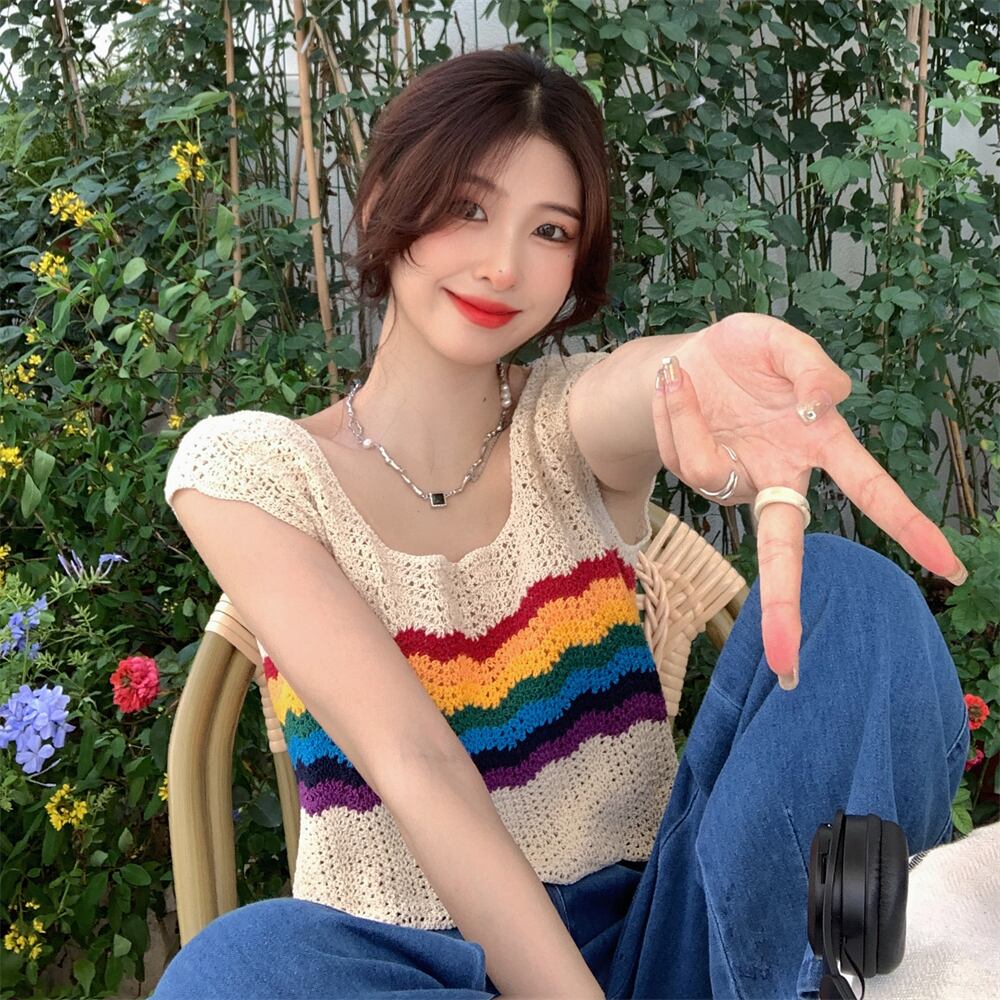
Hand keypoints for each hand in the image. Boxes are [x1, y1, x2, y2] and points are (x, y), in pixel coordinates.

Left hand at [651, 312, 967, 687]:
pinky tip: (675, 389)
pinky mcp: (691, 475)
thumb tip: (821, 404)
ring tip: (684, 376)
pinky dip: (673, 414)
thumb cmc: (744, 355)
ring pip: (709, 471)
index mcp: (817, 445)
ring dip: (689, 417)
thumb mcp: (778, 342)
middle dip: (782, 605)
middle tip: (786, 666)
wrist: (685, 357)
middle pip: (783, 548)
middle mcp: (778, 474)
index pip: (870, 490)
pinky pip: (680, 454)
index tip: (949, 569)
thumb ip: (809, 364)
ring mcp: (732, 479)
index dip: (907, 526)